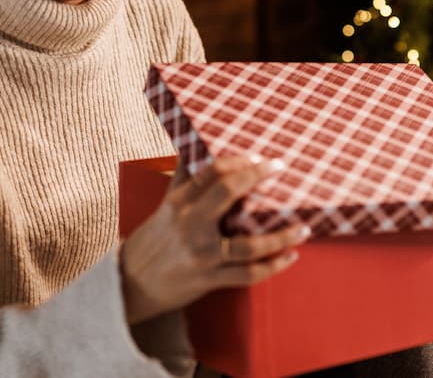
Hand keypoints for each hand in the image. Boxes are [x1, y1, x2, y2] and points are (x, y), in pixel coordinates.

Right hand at [119, 156, 309, 324]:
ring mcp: (201, 254)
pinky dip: (272, 266)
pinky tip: (290, 256)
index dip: (237, 160)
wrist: (130, 285)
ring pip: (247, 244)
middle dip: (257, 176)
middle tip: (280, 167)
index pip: (209, 171)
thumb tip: (196, 147)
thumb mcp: (164, 207)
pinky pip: (246, 274)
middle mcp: (190, 224)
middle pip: (227, 192)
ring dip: (280, 236)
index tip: (259, 157)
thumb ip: (183, 180)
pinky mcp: (208, 279)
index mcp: (179, 202)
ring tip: (303, 227)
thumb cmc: (152, 241)